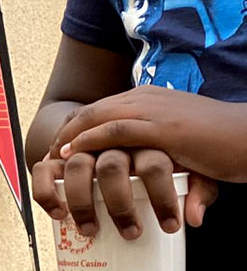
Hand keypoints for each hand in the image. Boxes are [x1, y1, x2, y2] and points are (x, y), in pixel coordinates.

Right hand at [31, 148, 217, 237]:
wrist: (144, 123)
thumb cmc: (172, 152)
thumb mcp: (195, 166)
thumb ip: (199, 188)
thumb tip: (193, 218)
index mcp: (150, 136)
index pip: (154, 163)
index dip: (161, 196)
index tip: (170, 225)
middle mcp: (115, 137)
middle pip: (111, 167)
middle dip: (119, 206)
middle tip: (131, 234)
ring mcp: (86, 143)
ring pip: (77, 167)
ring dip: (83, 203)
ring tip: (91, 231)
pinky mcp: (60, 153)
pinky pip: (45, 170)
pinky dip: (47, 191)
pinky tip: (58, 213)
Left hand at [51, 86, 246, 182]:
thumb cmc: (222, 146)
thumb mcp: (180, 146)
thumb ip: (157, 154)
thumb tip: (137, 172)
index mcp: (150, 99)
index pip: (102, 108)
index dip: (76, 127)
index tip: (60, 148)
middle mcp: (148, 98)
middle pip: (92, 110)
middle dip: (65, 132)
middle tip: (48, 156)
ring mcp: (154, 111)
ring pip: (96, 117)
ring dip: (70, 138)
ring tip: (52, 157)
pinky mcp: (162, 129)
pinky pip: (115, 131)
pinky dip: (89, 141)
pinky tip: (72, 154)